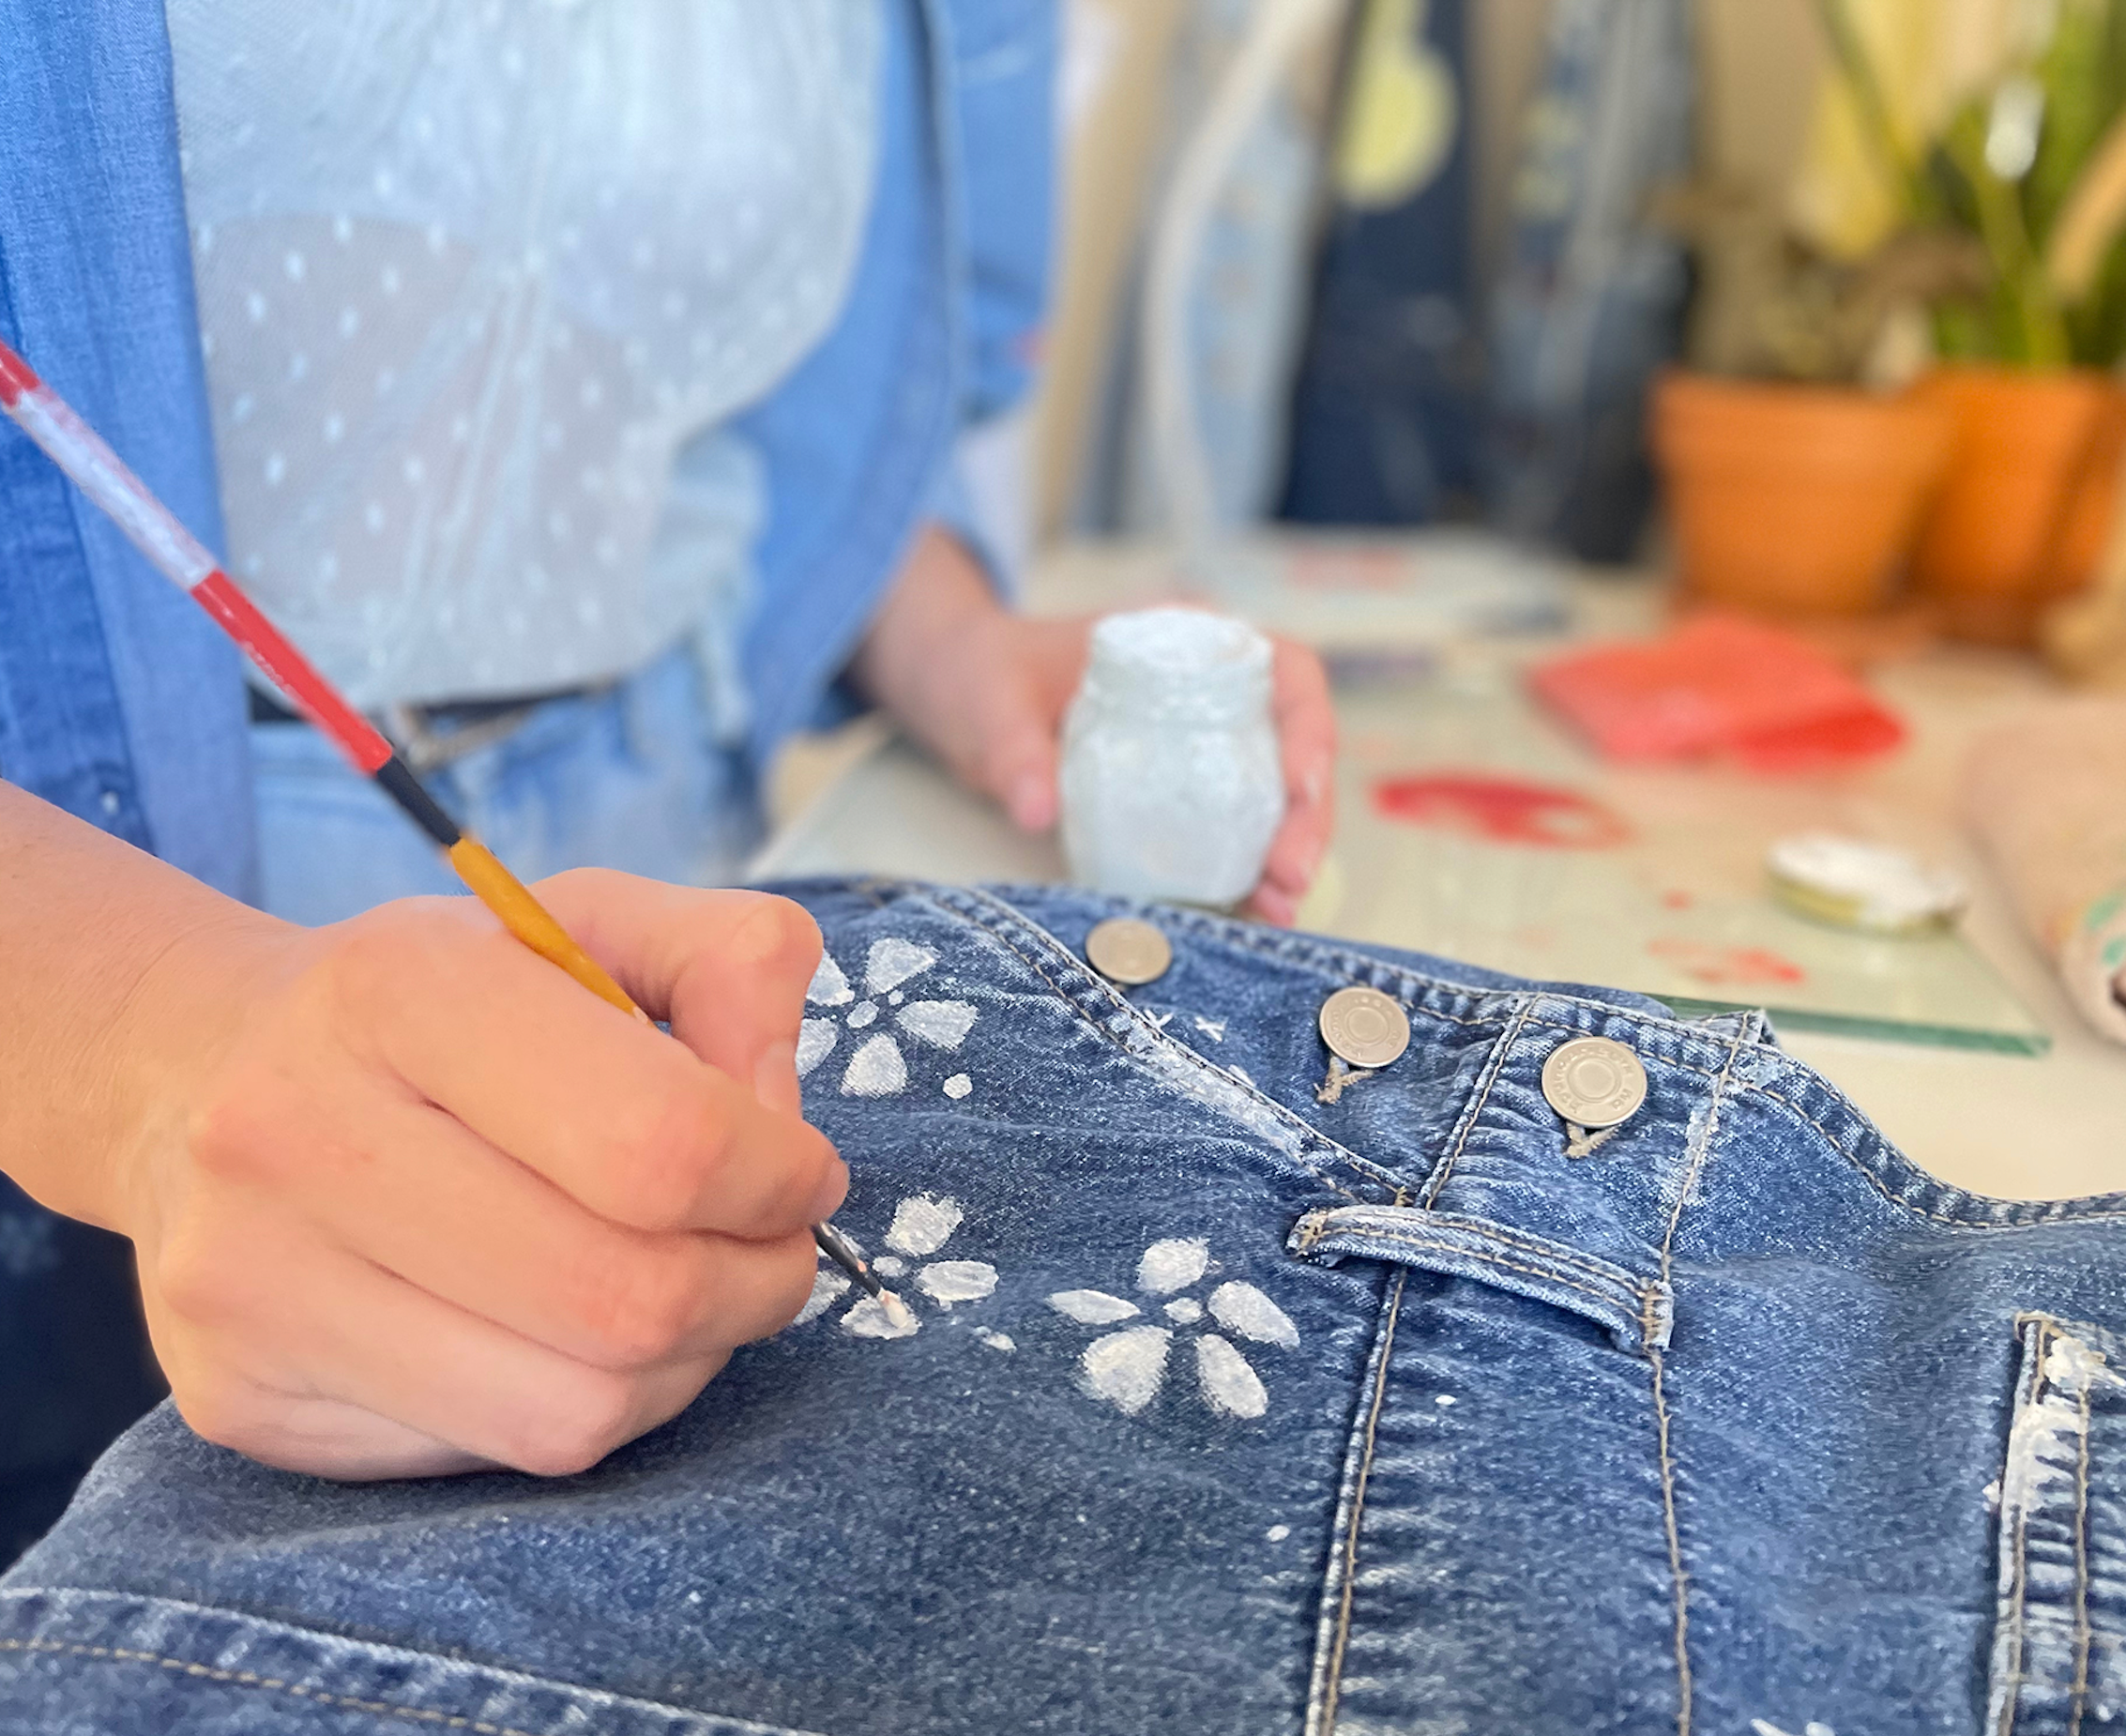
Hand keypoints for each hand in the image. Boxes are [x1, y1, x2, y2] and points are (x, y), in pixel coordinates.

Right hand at [99, 872, 842, 1480]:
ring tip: (687, 1292)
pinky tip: (576, 1334)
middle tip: (773, 1249)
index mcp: (401, 990)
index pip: (659, 1141)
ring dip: (686, 1364)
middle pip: (627, 1298)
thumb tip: (779, 1110)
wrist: (190, 1075)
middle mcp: (298, 1135)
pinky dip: (590, 1405)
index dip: (776, 1177)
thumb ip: (732, 964)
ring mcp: (254, 1285)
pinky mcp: (244, 1401)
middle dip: (756, 1285)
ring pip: (578, 1411)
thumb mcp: (591, 921)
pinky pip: (500, 1453)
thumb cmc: (438, 1001)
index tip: (801, 1172)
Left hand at [853, 528, 1335, 923]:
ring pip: (1272, 801)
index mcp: (1190, 643)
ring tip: (1278, 910)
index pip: (1288, 671)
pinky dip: (1242, 877)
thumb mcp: (991, 699)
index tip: (1298, 786)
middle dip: (1305, 817)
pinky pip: (1226, 837)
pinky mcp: (1176, 800)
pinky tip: (1246, 917)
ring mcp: (1200, 750)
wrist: (957, 692)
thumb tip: (1036, 808)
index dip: (1310, 728)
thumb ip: (1013, 745)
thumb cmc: (985, 672)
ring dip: (1283, 856)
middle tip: (1289, 878)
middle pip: (1294, 750)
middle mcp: (1214, 695)